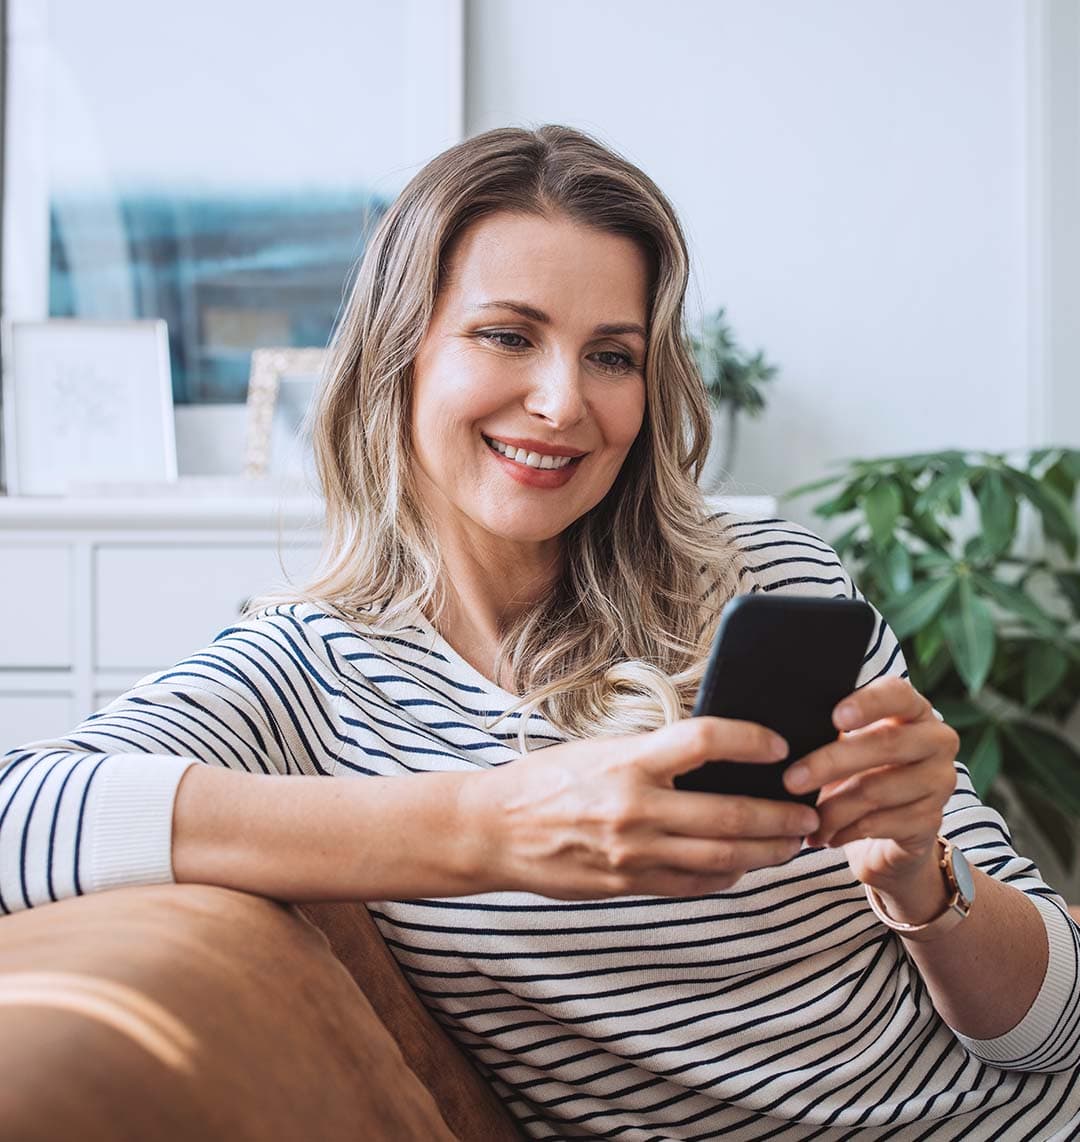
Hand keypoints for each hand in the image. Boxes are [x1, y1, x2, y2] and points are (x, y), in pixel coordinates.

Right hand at [463, 717, 820, 899]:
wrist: (494, 829)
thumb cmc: (546, 780)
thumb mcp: (600, 750)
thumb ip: (653, 756)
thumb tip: (714, 757)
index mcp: (627, 761)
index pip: (705, 740)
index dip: (750, 740)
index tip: (779, 743)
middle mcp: (634, 808)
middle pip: (729, 813)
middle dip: (780, 817)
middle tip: (809, 815)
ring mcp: (632, 852)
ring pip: (721, 859)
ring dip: (765, 853)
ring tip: (791, 845)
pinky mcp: (627, 884)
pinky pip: (692, 886)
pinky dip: (726, 878)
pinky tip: (742, 868)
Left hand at [781, 676, 958, 891]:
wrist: (892, 829)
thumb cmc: (860, 771)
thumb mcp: (848, 745)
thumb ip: (832, 731)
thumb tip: (783, 731)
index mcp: (914, 709)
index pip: (898, 693)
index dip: (868, 703)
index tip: (835, 718)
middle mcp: (936, 741)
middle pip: (885, 744)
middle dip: (831, 763)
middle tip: (790, 780)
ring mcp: (939, 782)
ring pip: (877, 790)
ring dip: (831, 808)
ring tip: (802, 818)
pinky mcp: (931, 820)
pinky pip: (880, 824)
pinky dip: (844, 831)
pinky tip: (824, 835)